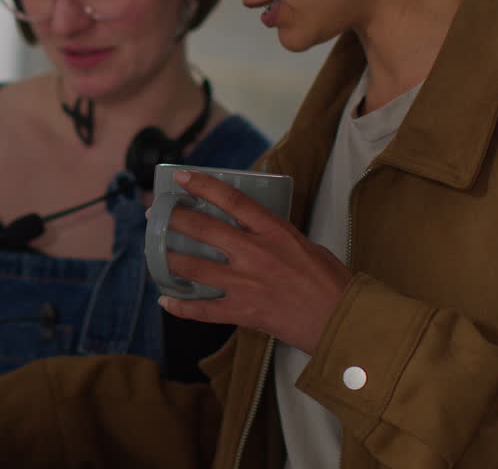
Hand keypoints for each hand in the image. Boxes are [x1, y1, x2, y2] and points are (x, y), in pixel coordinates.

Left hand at [157, 170, 352, 353]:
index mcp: (274, 232)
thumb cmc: (330, 281)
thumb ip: (275, 234)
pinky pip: (203, 310)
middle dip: (175, 219)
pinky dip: (181, 307)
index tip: (182, 177)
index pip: (232, 200)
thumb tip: (251, 228)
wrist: (341, 321)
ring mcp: (245, 284)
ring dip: (170, 259)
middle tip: (157, 214)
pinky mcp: (242, 312)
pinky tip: (166, 301)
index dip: (203, 185)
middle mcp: (254, 253)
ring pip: (194, 267)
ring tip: (156, 253)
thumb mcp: (305, 244)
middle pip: (203, 229)